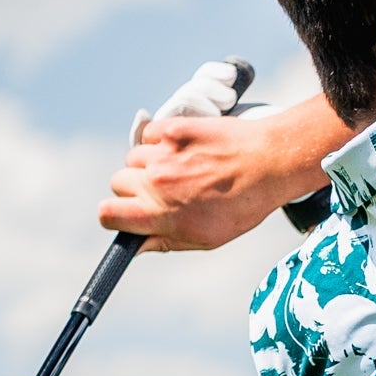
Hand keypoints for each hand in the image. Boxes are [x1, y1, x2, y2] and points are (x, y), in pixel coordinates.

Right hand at [99, 90, 352, 252]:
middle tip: (161, 190)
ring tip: (180, 168)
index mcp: (161, 215)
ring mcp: (162, 155)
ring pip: (133, 158)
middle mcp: (156, 184)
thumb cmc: (241, 206)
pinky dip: (159, 141)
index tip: (123, 214)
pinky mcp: (170, 129)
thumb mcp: (207, 238)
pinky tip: (184, 149)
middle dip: (133, 188)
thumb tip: (137, 245)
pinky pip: (148, 135)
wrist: (267, 163)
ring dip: (148, 163)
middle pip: (117, 184)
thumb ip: (166, 242)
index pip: (107, 214)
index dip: (112, 216)